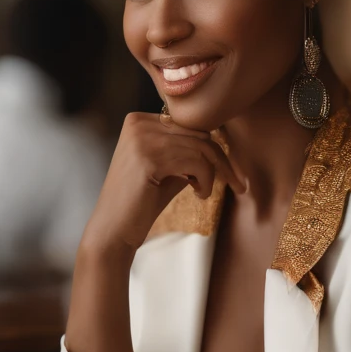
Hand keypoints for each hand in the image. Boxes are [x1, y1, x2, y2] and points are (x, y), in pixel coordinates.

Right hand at [81, 112, 245, 256]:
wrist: (114, 231)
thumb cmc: (141, 203)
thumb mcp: (168, 168)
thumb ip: (187, 151)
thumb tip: (219, 140)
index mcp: (140, 120)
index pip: (190, 124)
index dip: (213, 146)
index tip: (230, 170)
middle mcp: (138, 123)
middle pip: (198, 132)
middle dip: (221, 159)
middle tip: (236, 183)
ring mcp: (141, 138)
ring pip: (200, 147)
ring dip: (212, 173)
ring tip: (203, 191)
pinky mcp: (148, 157)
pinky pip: (195, 161)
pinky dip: (205, 180)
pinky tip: (198, 194)